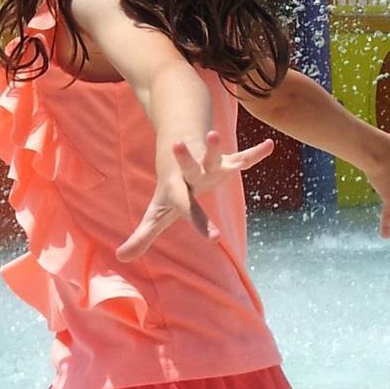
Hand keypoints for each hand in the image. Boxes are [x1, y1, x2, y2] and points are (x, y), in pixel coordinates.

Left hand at [116, 130, 275, 260]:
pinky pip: (242, 158)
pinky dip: (255, 153)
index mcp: (177, 191)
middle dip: (185, 157)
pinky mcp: (224, 160)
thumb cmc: (169, 187)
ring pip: (212, 155)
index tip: (216, 240)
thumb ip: (141, 235)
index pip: (186, 208)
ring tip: (214, 131)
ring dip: (212, 144)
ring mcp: (208, 165)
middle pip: (188, 166)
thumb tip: (119, 257)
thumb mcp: (155, 212)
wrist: (177, 143)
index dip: (200, 224)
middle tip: (177, 145)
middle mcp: (192, 175)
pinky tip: (270, 146)